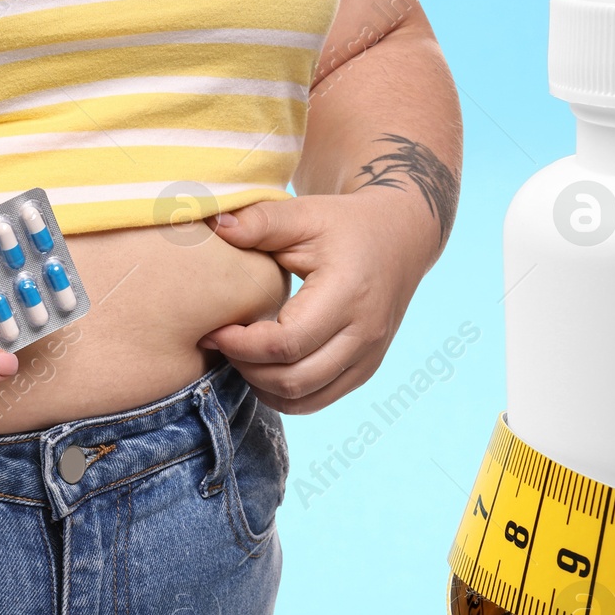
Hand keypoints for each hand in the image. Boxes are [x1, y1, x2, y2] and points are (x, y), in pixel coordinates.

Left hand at [198, 185, 439, 412]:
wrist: (400, 239)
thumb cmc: (347, 226)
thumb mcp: (305, 213)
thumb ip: (259, 221)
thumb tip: (214, 224)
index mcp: (347, 294)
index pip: (286, 344)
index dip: (241, 345)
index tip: (215, 330)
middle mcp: (364, 333)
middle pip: (293, 380)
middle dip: (246, 368)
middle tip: (223, 343)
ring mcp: (369, 357)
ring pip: (304, 399)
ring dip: (263, 386)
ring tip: (243, 355)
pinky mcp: (366, 369)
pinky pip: (318, 400)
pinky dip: (285, 393)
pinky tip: (267, 366)